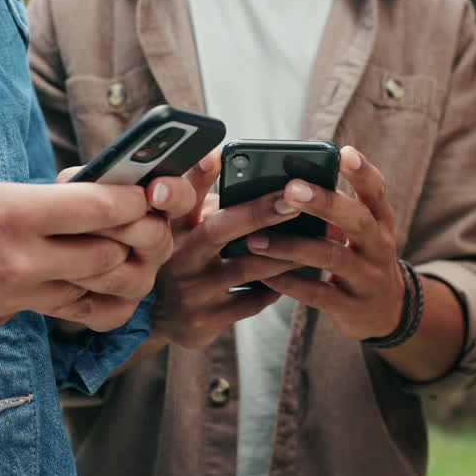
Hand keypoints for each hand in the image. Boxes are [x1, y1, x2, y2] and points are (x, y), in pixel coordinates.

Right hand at [0, 161, 191, 333]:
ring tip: (107, 253)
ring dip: (103, 273)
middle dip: (134, 242)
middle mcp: (17, 262)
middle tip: (139, 227)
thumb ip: (26, 194)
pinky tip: (51, 273)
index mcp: (13, 213)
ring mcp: (6, 299)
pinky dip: (57, 292)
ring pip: (86, 292)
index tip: (147, 194)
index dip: (137, 202)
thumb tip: (71, 201)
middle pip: (110, 258)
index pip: (104, 210)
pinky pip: (44, 309)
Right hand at [150, 150, 303, 348]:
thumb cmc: (181, 258)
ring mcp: (192, 291)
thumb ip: (204, 200)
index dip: (199, 174)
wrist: (156, 320)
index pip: (184, 195)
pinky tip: (300, 274)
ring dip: (286, 252)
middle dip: (259, 212)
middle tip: (293, 199)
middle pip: (221, 228)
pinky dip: (279, 286)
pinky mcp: (206, 321)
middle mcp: (178, 257)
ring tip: (319, 238)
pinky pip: (253, 301)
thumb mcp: (182, 227)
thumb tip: (241, 166)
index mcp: (172, 227)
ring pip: (248, 268)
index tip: (221, 154)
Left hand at [243, 146, 408, 341]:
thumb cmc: (361, 257)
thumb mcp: (362, 231)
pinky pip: (317, 295)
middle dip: (324, 204)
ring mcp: (367, 279)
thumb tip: (284, 183)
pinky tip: (263, 274)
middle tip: (290, 189)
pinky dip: (289, 282)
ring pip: (332, 258)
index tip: (343, 153)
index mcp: (380, 221)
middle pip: (357, 221)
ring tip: (256, 238)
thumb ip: (337, 208)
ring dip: (292, 246)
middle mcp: (379, 247)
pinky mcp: (351, 307)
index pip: (377, 191)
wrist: (386, 311)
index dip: (362, 173)